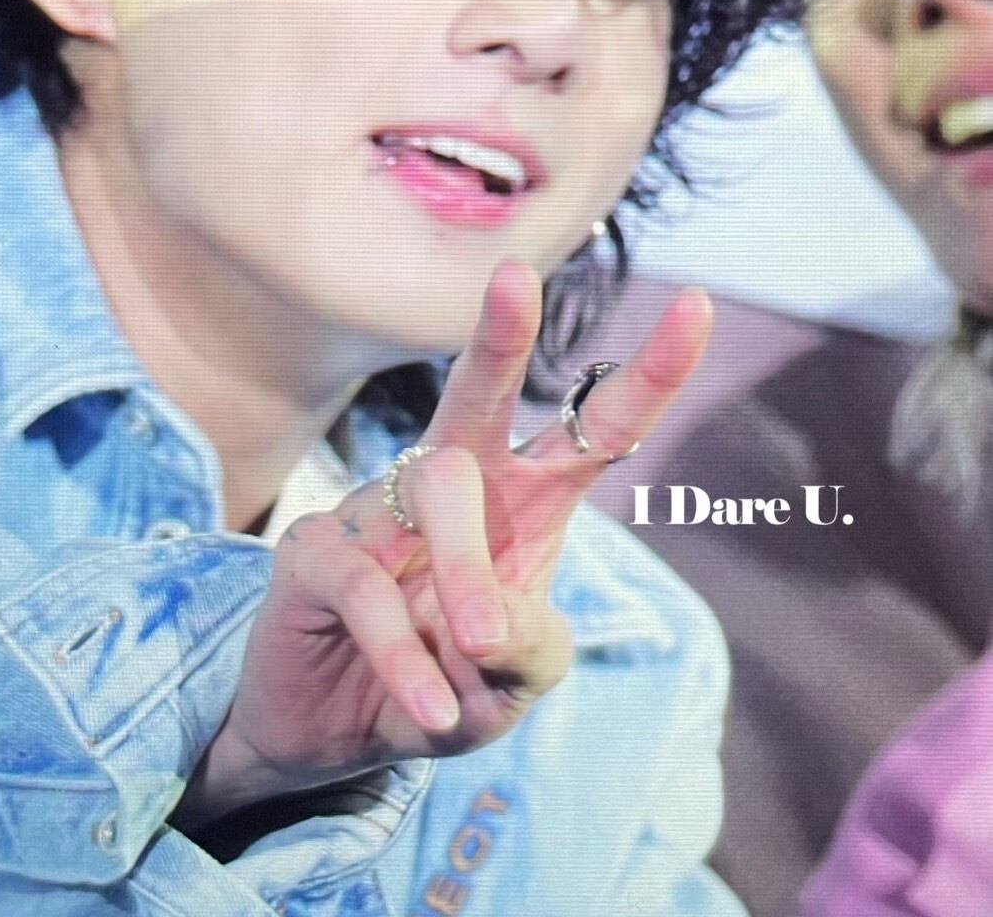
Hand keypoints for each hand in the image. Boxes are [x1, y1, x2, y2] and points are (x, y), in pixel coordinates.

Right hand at [177, 263, 711, 824]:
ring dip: (463, 573)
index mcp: (526, 504)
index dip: (651, 374)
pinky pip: (366, 582)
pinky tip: (427, 708)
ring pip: (441, 489)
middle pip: (479, 394)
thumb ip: (529, 652)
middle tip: (516, 278)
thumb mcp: (514, 685)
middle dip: (501, 334)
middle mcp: (457, 488)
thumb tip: (491, 619)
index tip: (697, 304)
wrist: (336, 736)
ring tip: (475, 651)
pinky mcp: (316, 551)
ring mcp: (380, 510)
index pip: (595, 428)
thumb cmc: (446, 685)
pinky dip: (403, 654)